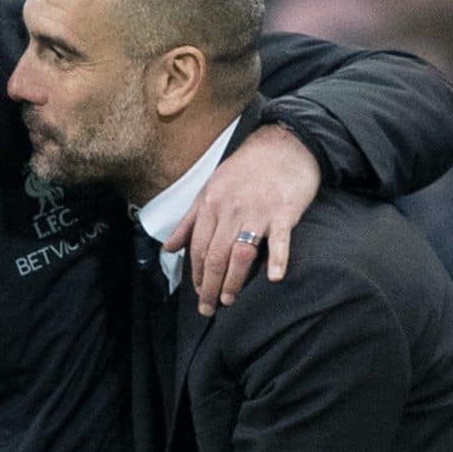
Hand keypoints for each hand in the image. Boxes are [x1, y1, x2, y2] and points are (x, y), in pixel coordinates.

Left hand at [164, 123, 319, 314]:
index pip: (199, 247)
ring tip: (229, 300)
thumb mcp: (210, 188)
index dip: (196, 274)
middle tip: (208, 308)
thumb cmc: (246, 168)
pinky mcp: (285, 211)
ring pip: (241, 252)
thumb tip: (168, 248)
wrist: (284, 143)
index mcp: (211, 204)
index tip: (198, 293)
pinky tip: (274, 278)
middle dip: (209, 286)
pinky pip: (280, 238)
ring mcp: (258, 210)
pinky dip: (277, 258)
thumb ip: (189, 221)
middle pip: (216, 255)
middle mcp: (231, 209)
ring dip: (234, 280)